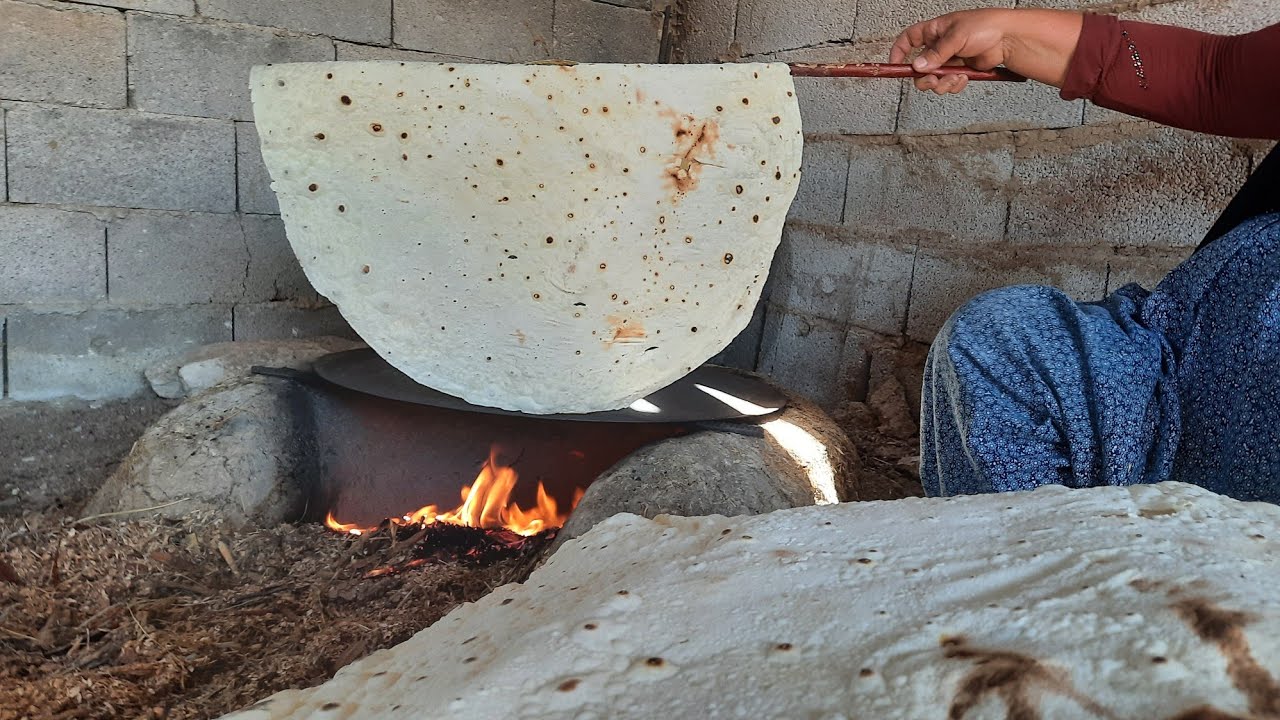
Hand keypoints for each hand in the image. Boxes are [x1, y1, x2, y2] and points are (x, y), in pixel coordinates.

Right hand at [890, 9, 1012, 94]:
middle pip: (920, 67)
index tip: (896, 65)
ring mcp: (950, 60)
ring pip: (934, 79)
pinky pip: (949, 84)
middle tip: (931, 80)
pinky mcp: (960, 71)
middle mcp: (940, 46)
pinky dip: (954, 84)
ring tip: (954, 78)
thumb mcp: (956, 36)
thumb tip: (918, 66)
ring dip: (942, 83)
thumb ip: (936, 53)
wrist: (1008, 38)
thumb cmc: (986, 26)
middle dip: (924, 78)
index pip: (909, 39)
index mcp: (935, 31)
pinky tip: (963, 77)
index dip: (899, 52)